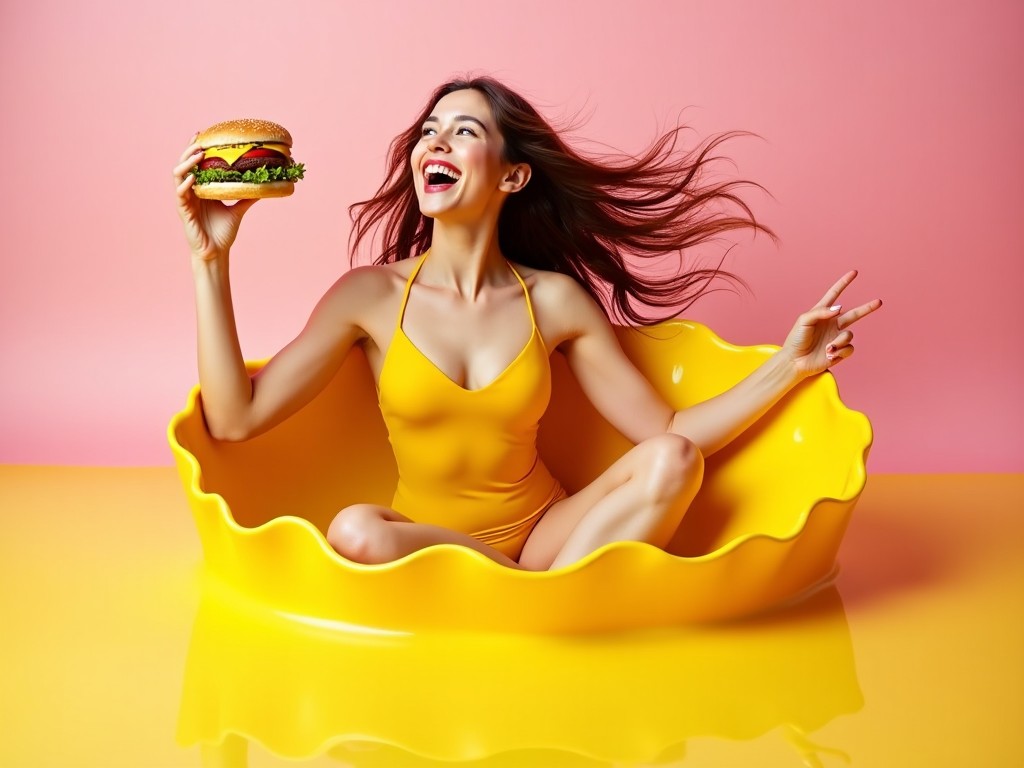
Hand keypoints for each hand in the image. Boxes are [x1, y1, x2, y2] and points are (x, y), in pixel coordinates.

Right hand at [173, 134, 258, 261]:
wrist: (217, 252)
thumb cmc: (223, 233)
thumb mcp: (238, 210)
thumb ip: (247, 197)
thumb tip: (264, 186)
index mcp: (200, 189)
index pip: (194, 163)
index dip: (195, 148)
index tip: (202, 134)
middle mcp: (190, 192)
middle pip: (183, 164)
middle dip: (189, 151)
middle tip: (200, 142)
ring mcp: (185, 201)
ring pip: (178, 175)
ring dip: (186, 164)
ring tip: (197, 155)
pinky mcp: (183, 212)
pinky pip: (181, 194)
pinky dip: (186, 184)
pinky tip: (193, 178)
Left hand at [781, 270, 881, 377]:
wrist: (794, 361)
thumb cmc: (795, 340)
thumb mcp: (804, 321)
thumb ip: (820, 311)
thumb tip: (840, 307)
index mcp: (822, 313)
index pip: (835, 294)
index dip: (844, 283)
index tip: (854, 273)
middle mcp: (832, 324)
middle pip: (854, 314)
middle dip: (867, 308)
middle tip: (879, 302)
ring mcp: (836, 337)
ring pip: (850, 334)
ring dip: (840, 341)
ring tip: (828, 348)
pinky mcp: (840, 351)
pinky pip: (849, 348)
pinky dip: (840, 351)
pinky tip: (829, 355)